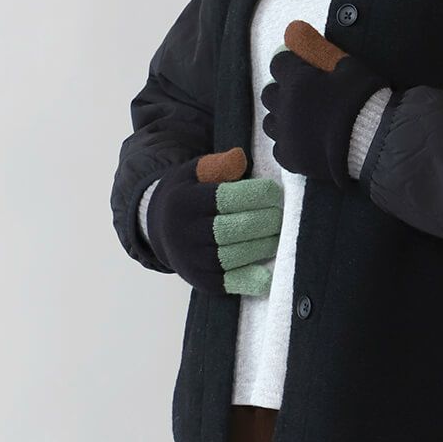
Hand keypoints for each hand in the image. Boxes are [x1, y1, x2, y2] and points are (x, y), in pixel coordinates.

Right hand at [145, 146, 282, 296]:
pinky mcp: (201, 281)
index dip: (255, 195)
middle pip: (233, 228)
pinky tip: (268, 274)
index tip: (274, 192)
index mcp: (184, 202)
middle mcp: (184, 233)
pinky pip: (229, 282)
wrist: (160, 229)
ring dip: (263, 245)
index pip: (224, 198)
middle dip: (265, 220)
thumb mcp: (195, 173)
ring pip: (235, 255)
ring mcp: (192, 260)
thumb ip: (217, 165)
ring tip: (278, 232)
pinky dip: (251, 280)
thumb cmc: (189, 195)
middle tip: (282, 214)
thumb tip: (239, 158)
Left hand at [260, 19, 391, 188]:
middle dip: (284, 91)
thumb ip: (318, 48)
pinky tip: (305, 141)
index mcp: (296, 81)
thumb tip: (293, 29)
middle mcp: (284, 107)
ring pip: (270, 121)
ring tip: (304, 120)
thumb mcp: (347, 65)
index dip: (293, 65)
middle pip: (270, 93)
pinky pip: (279, 147)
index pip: (279, 64)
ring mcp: (285, 135)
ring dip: (283, 117)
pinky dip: (289, 143)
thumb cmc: (362, 99)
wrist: (372, 143)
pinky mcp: (290, 158)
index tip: (308, 71)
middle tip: (307, 96)